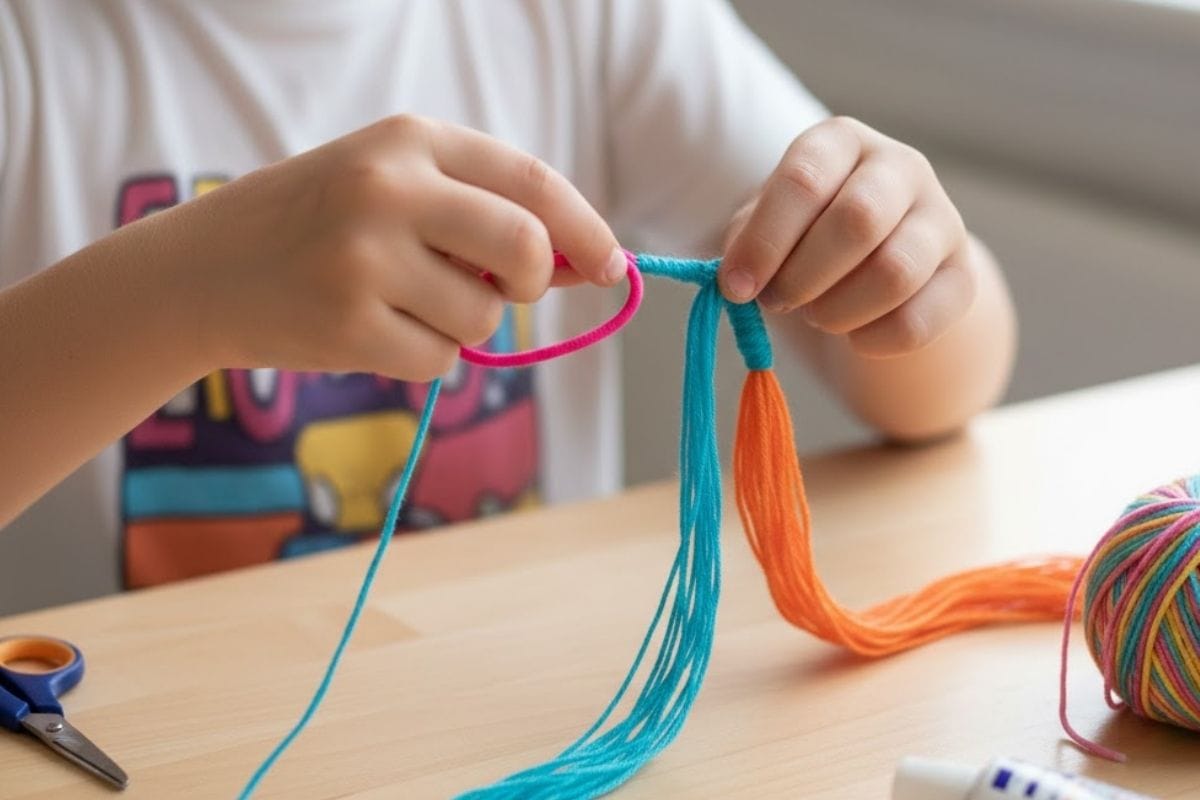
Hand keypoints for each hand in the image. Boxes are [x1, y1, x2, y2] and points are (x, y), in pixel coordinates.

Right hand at [172, 115, 624, 380]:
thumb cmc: (317, 226)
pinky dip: (424, 356)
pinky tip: (370, 331)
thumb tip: (588, 263)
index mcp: (408, 139)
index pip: (530, 181)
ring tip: (400, 303)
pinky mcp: (347, 325)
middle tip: (508, 288)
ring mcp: (364, 258)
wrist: (202, 270)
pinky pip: (440, 360)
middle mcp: (387, 189)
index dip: (585, 228)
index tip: (613, 265)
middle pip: (525, 248)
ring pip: (483, 315)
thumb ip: (484, 214)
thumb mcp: (395, 189)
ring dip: (462, 323)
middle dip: (533, 281)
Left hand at [720, 116, 973, 357]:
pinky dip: (873, 341)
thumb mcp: (767, 224)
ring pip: (895, 273)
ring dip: (837, 311)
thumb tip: (738, 281)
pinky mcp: (963, 275)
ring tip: (817, 315)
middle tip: (778, 301)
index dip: (765, 241)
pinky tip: (855, 335)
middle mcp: (900, 167)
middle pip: (858, 220)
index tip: (736, 287)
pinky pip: (918, 321)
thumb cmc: (804, 233)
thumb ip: (745, 244)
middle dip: (803, 276)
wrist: (873, 260)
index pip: (804, 179)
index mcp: (841, 142)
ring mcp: (942, 218)